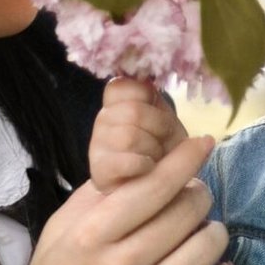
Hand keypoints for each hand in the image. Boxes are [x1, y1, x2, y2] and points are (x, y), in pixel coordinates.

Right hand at [0, 119, 240, 264]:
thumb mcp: (60, 230)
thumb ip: (99, 194)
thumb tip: (142, 161)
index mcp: (91, 237)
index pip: (153, 187)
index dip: (185, 160)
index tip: (203, 144)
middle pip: (187, 211)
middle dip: (197, 195)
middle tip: (192, 197)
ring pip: (208, 248)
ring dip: (212, 231)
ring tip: (200, 232)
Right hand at [91, 75, 180, 190]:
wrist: (164, 182)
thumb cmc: (166, 146)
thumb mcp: (167, 118)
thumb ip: (156, 100)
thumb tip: (147, 82)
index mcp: (117, 99)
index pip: (127, 85)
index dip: (152, 101)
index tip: (160, 115)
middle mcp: (102, 117)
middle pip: (133, 112)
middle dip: (161, 128)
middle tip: (165, 141)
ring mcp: (97, 144)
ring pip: (129, 137)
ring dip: (153, 150)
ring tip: (156, 158)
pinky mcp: (98, 171)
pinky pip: (125, 162)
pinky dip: (144, 166)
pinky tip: (147, 170)